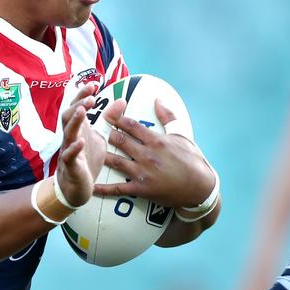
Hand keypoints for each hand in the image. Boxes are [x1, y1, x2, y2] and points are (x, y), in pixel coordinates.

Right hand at [57, 83, 124, 206]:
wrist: (76, 187)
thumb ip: (109, 120)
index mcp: (79, 128)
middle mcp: (71, 137)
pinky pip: (69, 156)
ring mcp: (69, 150)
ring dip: (74, 121)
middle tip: (91, 97)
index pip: (77, 106)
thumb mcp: (101, 137)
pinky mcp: (71, 166)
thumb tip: (122, 100)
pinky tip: (80, 141)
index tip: (94, 84)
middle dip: (78, 104)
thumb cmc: (87, 159)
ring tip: (82, 111)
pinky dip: (74, 148)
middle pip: (68, 115)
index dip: (83, 95)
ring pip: (67, 133)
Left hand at [94, 99, 214, 207]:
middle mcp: (147, 155)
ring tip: (88, 151)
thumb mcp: (181, 135)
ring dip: (101, 155)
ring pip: (115, 161)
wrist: (200, 187)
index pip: (130, 125)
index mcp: (156, 140)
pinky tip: (92, 186)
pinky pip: (118, 188)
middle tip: (92, 129)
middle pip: (119, 140)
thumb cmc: (191, 159)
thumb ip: (168, 116)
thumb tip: (157, 99)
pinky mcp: (141, 189)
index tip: (105, 113)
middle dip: (105, 133)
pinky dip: (104, 188)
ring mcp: (142, 173)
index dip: (116, 118)